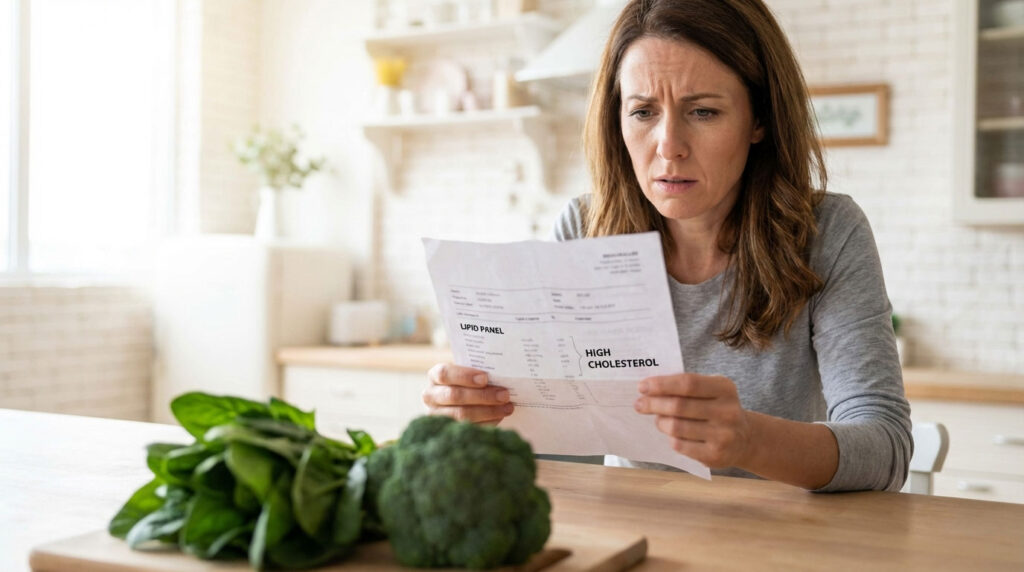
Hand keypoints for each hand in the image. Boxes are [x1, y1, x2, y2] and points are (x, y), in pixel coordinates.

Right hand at [423, 363, 513, 424]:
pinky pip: (468, 428)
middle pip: (454, 396)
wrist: (462, 401)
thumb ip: (478, 372)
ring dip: (488, 411)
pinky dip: (486, 423)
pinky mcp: (446, 431)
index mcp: (435, 376)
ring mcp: (437, 416)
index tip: (485, 378)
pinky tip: (500, 417)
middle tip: (504, 395)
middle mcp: (431, 396)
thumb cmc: (468, 383)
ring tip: (507, 407)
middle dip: (482, 396)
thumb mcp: (469, 374)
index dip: (464, 376)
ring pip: (461, 415)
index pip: (444, 373)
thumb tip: (500, 372)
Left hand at [633, 373, 754, 468]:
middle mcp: (727, 411)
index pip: (688, 383)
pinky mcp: (715, 455)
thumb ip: (685, 387)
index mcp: (725, 388)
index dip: (662, 384)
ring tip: (658, 419)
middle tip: (639, 404)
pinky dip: (670, 438)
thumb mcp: (711, 390)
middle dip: (653, 404)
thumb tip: (649, 388)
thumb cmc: (716, 408)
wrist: (745, 439)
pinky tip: (671, 434)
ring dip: (661, 422)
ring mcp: (723, 435)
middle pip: (679, 406)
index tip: (642, 386)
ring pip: (676, 427)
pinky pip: (680, 445)